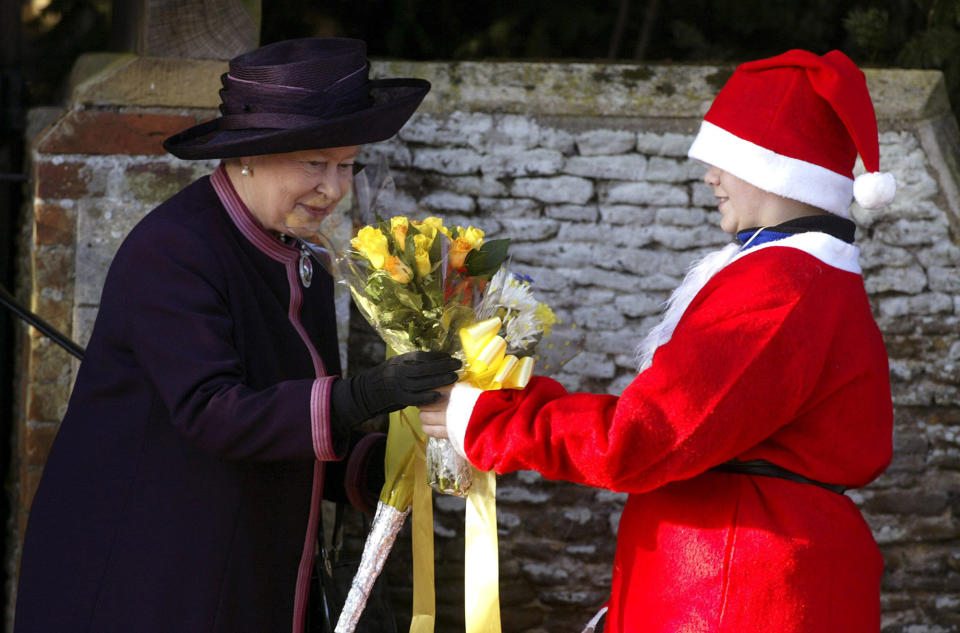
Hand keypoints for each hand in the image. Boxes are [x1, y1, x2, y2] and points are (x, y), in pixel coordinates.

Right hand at [331, 351, 460, 430]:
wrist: (366, 392)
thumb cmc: (385, 377)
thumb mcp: (395, 364)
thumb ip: (411, 362)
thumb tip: (433, 359)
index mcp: (399, 361)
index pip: (420, 356)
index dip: (436, 356)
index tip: (449, 355)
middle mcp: (399, 372)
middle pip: (424, 368)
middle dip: (443, 366)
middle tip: (458, 364)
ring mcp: (399, 386)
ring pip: (422, 382)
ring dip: (440, 380)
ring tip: (454, 377)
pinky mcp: (399, 399)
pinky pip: (416, 398)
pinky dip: (428, 397)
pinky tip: (440, 395)